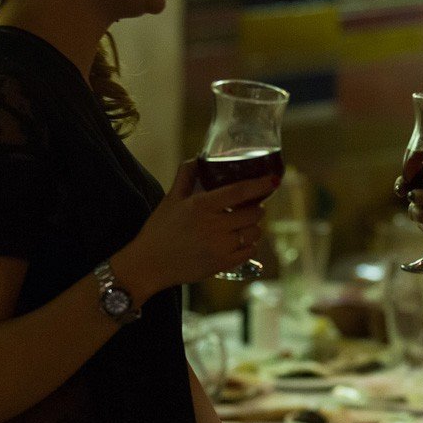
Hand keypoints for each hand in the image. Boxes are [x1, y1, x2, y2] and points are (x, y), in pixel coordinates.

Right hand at [117, 159, 275, 294]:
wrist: (149, 265)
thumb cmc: (159, 230)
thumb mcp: (171, 199)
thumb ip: (186, 176)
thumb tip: (199, 158)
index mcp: (201, 206)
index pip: (239, 192)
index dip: (259, 185)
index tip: (273, 180)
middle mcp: (213, 226)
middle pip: (253, 213)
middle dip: (255, 208)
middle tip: (248, 208)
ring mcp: (219, 247)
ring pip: (254, 233)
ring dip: (253, 227)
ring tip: (242, 225)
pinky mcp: (222, 264)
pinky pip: (250, 252)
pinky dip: (249, 245)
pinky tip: (239, 241)